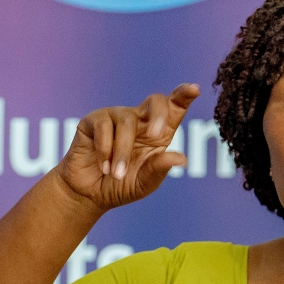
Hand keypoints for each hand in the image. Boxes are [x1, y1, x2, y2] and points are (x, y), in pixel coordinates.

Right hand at [57, 84, 199, 211]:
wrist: (89, 194)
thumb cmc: (121, 186)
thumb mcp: (145, 182)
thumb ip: (160, 169)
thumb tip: (181, 158)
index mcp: (158, 133)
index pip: (173, 108)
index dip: (184, 95)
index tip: (194, 89)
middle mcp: (138, 120)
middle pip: (155, 101)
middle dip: (159, 115)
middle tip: (156, 136)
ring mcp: (115, 117)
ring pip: (127, 123)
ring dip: (123, 152)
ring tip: (117, 174)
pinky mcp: (93, 120)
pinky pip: (104, 127)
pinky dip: (105, 150)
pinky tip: (103, 167)